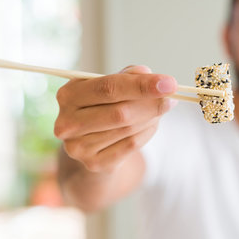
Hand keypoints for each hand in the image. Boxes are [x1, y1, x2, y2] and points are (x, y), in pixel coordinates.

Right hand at [54, 65, 176, 172]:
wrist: (89, 145)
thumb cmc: (102, 108)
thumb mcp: (109, 87)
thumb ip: (127, 77)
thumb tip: (146, 74)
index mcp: (68, 95)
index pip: (109, 88)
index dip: (141, 85)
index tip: (169, 83)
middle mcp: (67, 122)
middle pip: (120, 112)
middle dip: (151, 104)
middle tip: (171, 99)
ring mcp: (78, 147)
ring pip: (128, 129)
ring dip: (151, 118)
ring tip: (160, 109)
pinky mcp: (93, 164)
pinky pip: (131, 146)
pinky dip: (147, 132)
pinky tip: (151, 124)